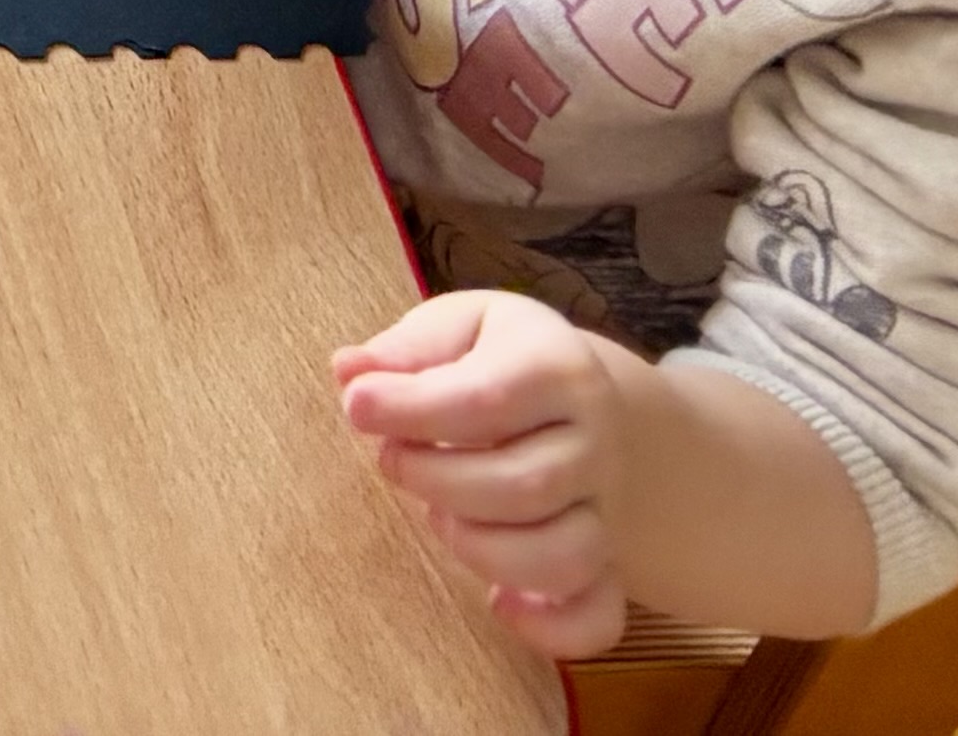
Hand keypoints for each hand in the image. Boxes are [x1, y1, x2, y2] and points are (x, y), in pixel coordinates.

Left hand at [333, 293, 643, 654]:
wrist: (585, 403)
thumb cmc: (500, 359)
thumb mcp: (461, 327)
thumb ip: (407, 349)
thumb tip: (349, 370)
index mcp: (557, 368)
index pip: (490, 398)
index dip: (413, 409)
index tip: (357, 406)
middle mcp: (595, 443)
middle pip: (525, 484)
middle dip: (437, 480)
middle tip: (393, 458)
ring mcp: (608, 510)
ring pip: (563, 555)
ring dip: (481, 547)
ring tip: (439, 511)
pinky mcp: (608, 566)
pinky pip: (598, 617)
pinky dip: (550, 629)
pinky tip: (497, 604)